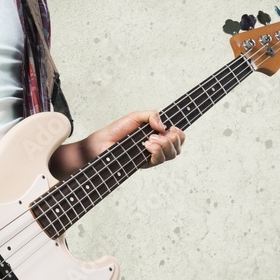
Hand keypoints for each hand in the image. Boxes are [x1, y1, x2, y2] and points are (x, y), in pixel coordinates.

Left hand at [50, 110, 185, 177]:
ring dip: (165, 145)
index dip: (180, 134)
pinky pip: (158, 160)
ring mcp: (151, 157)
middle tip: (157, 134)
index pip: (177, 138)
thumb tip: (163, 126)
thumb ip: (151, 115)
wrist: (99, 144)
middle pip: (177, 148)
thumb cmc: (115, 132)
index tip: (173, 128)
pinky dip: (156, 151)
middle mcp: (156, 147)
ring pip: (171, 155)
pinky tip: (147, 145)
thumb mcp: (134, 117)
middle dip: (173, 140)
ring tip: (149, 140)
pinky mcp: (144, 164)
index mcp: (156, 136)